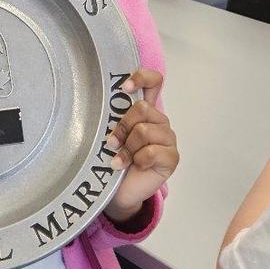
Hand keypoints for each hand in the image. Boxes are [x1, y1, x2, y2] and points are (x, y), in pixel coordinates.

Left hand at [103, 69, 178, 221]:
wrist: (118, 191)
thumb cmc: (113, 159)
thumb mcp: (111, 134)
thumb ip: (113, 117)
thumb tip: (98, 100)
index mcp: (146, 111)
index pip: (154, 81)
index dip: (142, 78)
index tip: (124, 88)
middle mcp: (159, 121)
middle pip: (142, 108)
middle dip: (122, 126)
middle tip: (111, 142)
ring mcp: (168, 139)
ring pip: (144, 130)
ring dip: (127, 147)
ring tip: (120, 159)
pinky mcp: (171, 157)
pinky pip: (151, 151)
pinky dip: (137, 160)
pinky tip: (131, 166)